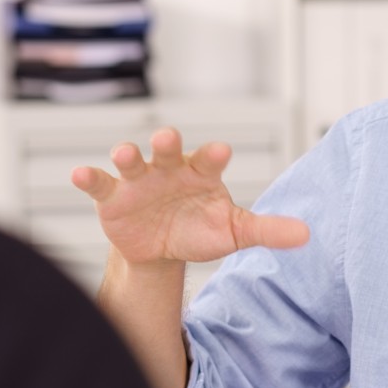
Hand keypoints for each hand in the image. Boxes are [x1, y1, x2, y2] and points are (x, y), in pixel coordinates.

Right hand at [71, 127, 309, 265]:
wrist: (162, 248)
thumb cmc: (201, 229)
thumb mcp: (234, 232)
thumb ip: (266, 230)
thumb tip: (308, 235)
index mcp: (201, 173)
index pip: (209, 159)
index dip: (214, 155)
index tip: (221, 151)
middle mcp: (169, 169)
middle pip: (168, 150)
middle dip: (167, 143)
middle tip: (168, 138)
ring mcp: (139, 180)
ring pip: (132, 161)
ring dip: (126, 154)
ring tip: (124, 154)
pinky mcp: (113, 197)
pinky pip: (100, 184)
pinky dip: (90, 178)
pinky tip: (79, 174)